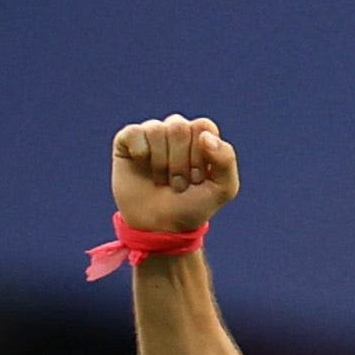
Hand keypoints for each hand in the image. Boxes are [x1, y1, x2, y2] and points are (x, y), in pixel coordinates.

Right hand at [110, 114, 239, 236]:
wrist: (160, 228)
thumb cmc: (192, 206)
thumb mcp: (222, 189)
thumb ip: (226, 160)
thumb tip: (205, 136)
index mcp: (200, 136)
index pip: (203, 126)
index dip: (200, 155)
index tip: (197, 179)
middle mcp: (176, 130)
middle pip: (178, 126)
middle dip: (180, 163)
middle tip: (178, 184)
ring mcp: (151, 133)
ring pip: (156, 129)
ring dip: (161, 163)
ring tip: (162, 181)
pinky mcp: (128, 140)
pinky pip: (135, 133)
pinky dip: (141, 154)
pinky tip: (142, 167)